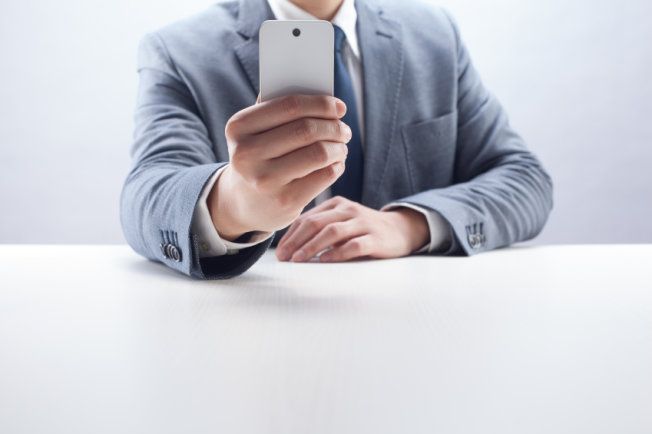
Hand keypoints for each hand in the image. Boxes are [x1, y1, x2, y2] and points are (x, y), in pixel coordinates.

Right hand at [208, 95, 351, 239]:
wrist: (242, 204)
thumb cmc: (258, 158)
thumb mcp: (256, 133)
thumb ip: (279, 110)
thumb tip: (323, 94)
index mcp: (239, 127)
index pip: (290, 106)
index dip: (321, 103)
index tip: (340, 107)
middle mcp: (247, 154)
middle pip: (307, 130)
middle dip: (334, 127)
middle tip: (344, 130)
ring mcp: (265, 180)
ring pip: (319, 153)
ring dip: (338, 147)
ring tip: (341, 147)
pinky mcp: (284, 201)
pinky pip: (324, 175)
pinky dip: (337, 166)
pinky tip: (335, 165)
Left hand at [276, 196, 429, 261]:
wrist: (401, 230)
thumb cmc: (364, 229)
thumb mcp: (342, 222)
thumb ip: (321, 228)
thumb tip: (291, 247)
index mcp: (336, 204)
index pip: (307, 218)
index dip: (291, 235)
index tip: (279, 252)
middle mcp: (348, 210)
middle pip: (316, 223)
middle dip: (296, 241)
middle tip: (284, 257)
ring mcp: (363, 223)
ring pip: (332, 232)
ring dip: (312, 246)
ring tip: (299, 260)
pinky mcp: (375, 238)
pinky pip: (354, 245)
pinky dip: (337, 253)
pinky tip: (325, 261)